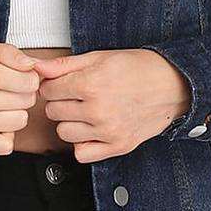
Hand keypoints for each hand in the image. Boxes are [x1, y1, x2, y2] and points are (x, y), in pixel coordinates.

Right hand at [0, 40, 39, 154]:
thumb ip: (8, 52)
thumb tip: (32, 66)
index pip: (28, 82)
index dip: (30, 78)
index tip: (20, 77)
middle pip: (26, 102)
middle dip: (23, 94)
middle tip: (8, 90)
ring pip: (19, 122)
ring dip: (15, 113)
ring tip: (1, 105)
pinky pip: (6, 145)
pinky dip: (5, 135)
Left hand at [31, 49, 190, 162]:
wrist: (173, 85)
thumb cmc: (138, 68)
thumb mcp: (100, 57)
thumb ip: (65, 65)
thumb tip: (37, 66)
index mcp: (91, 84)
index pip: (49, 90)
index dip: (54, 84)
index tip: (64, 83)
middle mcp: (98, 110)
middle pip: (53, 112)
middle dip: (61, 102)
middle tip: (78, 95)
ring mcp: (108, 131)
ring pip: (64, 133)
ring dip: (70, 122)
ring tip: (87, 111)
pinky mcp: (117, 146)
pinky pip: (82, 153)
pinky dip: (83, 143)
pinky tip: (92, 129)